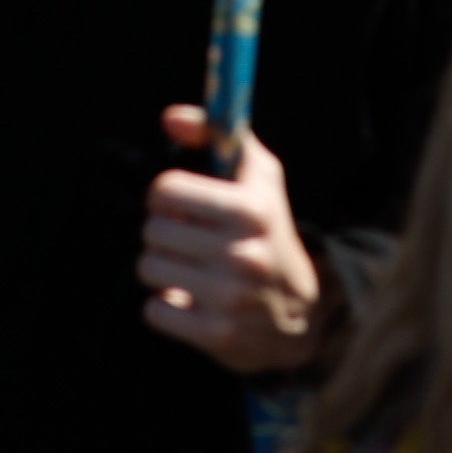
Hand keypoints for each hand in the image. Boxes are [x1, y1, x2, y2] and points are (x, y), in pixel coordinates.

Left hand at [138, 106, 324, 371]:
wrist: (303, 317)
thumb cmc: (269, 232)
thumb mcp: (257, 177)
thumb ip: (216, 134)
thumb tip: (169, 117)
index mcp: (250, 209)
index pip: (164, 189)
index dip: (168, 195)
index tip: (184, 206)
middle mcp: (243, 254)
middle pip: (152, 230)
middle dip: (166, 233)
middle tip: (191, 241)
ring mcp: (230, 298)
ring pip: (148, 268)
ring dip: (163, 269)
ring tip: (193, 270)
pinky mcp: (217, 336)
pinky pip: (154, 310)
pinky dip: (167, 307)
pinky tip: (194, 302)